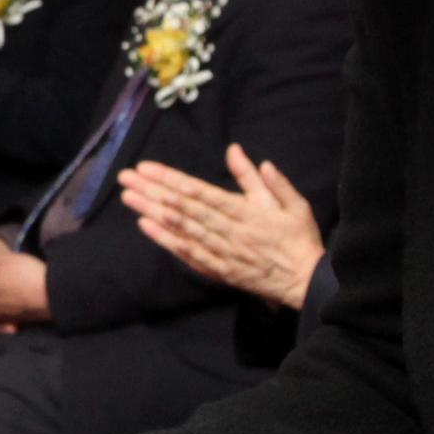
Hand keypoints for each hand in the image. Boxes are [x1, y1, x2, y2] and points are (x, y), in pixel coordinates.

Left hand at [117, 145, 326, 309]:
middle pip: (183, 208)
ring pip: (181, 229)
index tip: (147, 167)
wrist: (307, 282)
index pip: (199, 192)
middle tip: (126, 177)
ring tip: (128, 197)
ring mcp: (221, 252)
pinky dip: (166, 241)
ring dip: (152, 212)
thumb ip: (263, 179)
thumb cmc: (299, 239)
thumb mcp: (292, 203)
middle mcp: (228, 230)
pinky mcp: (218, 270)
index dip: (171, 179)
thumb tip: (236, 151)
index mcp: (244, 211)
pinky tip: (147, 227)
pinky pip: (188, 254)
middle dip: (152, 191)